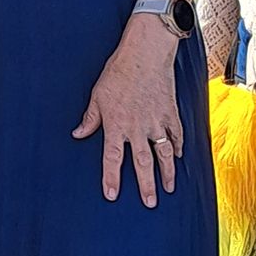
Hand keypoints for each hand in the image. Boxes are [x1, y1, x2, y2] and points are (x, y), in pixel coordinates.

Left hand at [74, 19, 183, 205]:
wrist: (146, 52)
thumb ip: (90, 118)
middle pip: (142, 164)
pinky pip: (176, 135)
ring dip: (166, 173)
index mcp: (116, 125)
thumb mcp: (98, 95)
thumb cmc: (118, 72)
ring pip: (163, 154)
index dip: (111, 179)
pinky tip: (177, 157)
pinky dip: (177, 147)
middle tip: (149, 203)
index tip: (112, 196)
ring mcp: (157, 121)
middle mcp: (137, 128)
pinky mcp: (171, 112)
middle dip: (146, 186)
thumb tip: (78, 134)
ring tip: (168, 189)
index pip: (112, 159)